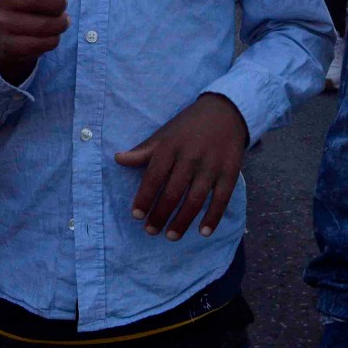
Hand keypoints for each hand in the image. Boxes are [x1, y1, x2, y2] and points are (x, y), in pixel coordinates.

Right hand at [0, 0, 79, 84]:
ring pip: (41, 24)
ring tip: (61, 22)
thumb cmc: (36, 2)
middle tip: (63, 6)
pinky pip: (39, 43)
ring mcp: (1, 21)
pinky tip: (52, 36)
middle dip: (59, 3)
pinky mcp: (7, 43)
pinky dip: (53, 40)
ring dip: (59, 24)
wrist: (15, 34)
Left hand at [114, 93, 248, 240]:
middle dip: (160, 214)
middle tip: (151, 231)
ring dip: (182, 221)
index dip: (144, 197)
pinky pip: (220, 199)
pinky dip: (212, 217)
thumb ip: (143, 151)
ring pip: (195, 199)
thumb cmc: (188, 126)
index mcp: (171, 146)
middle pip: (173, 192)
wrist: (225, 111)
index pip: (154, 176)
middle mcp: (190, 157)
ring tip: (171, 236)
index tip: (137, 216)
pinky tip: (203, 232)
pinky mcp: (230, 172)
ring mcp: (211, 166)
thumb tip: (117, 159)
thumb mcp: (164, 134)